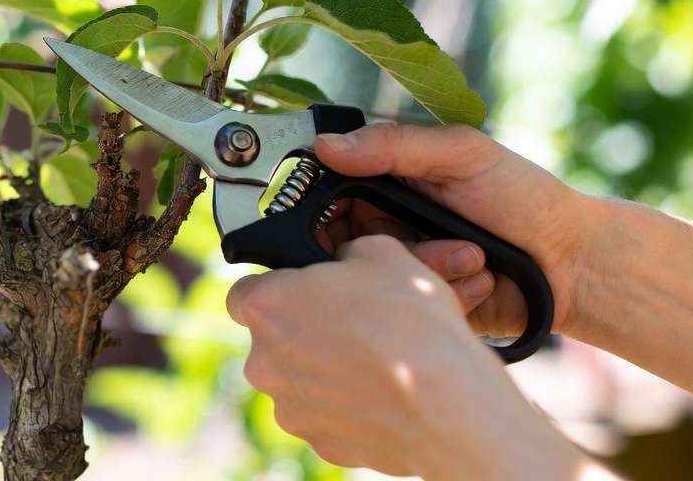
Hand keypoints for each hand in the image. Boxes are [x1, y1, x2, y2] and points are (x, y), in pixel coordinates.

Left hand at [226, 236, 601, 479]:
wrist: (447, 401)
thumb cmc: (411, 323)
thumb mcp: (382, 252)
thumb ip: (346, 254)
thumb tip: (346, 263)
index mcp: (268, 306)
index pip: (245, 293)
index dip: (275, 289)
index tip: (302, 292)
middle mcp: (264, 361)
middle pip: (272, 339)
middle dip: (303, 330)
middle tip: (348, 322)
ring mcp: (290, 406)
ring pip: (297, 379)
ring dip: (324, 367)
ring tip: (372, 357)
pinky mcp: (318, 440)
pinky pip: (324, 412)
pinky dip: (345, 402)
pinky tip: (380, 390)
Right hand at [315, 123, 591, 337]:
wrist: (575, 263)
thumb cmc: (522, 196)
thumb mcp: (460, 154)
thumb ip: (393, 146)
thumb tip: (324, 146)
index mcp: (382, 185)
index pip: (321, 196)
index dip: (319, 206)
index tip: (339, 211)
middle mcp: (381, 229)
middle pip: (336, 245)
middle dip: (379, 244)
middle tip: (408, 239)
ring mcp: (401, 270)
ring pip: (373, 280)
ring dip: (428, 266)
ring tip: (474, 256)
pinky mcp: (421, 308)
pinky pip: (408, 307)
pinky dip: (449, 291)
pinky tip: (483, 279)